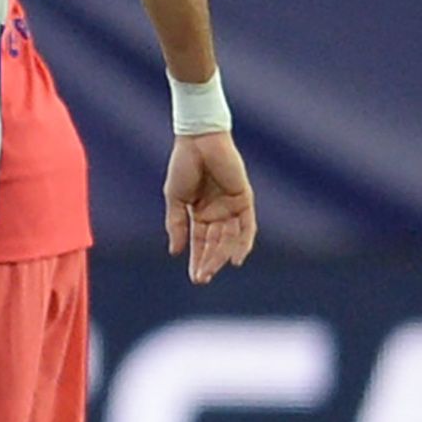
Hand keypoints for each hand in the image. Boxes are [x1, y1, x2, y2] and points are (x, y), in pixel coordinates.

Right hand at [166, 131, 256, 284]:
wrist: (198, 142)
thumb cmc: (183, 166)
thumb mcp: (175, 199)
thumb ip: (176, 225)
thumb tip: (174, 252)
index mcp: (200, 213)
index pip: (200, 242)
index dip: (198, 259)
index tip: (195, 277)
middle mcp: (218, 213)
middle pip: (216, 243)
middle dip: (209, 261)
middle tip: (202, 278)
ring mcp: (232, 206)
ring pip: (230, 238)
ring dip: (222, 255)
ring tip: (213, 270)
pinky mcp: (244, 199)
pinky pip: (247, 226)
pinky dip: (243, 243)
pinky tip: (236, 259)